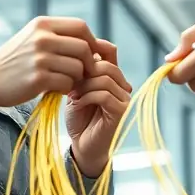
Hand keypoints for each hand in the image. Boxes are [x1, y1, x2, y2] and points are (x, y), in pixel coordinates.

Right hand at [0, 16, 97, 109]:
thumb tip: (92, 43)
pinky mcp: (38, 79)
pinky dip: (67, 89)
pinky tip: (57, 89)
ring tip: (66, 81)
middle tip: (82, 73)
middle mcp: (41, 38)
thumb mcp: (33, 37)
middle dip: (88, 63)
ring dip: (77, 78)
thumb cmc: (15, 60)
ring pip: (78, 67)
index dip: (91, 41)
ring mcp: (40, 58)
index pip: (81, 26)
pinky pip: (67, 83)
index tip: (90, 54)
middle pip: (84, 47)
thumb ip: (58, 36)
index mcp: (42, 24)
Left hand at [65, 40, 131, 178]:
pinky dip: (87, 96)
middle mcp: (123, 85)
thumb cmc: (79, 118)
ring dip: (84, 85)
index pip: (109, 51)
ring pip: (105, 78)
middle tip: (69, 84)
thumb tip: (79, 48)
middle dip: (84, 72)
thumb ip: (82, 72)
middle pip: (106, 64)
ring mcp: (124, 98)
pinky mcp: (121, 111)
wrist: (82, 146)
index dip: (91, 50)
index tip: (71, 61)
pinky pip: (105, 94)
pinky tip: (77, 103)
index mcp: (113, 77)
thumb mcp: (77, 89)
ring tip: (72, 95)